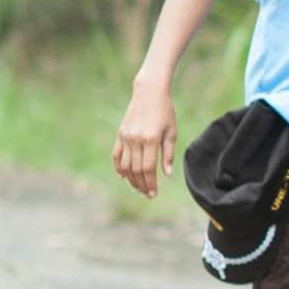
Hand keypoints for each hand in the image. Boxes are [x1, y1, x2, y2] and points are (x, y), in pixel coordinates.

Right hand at [112, 81, 176, 199]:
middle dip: (141, 185)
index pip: (148, 168)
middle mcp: (135, 139)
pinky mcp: (119, 134)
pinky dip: (119, 167)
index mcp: (150, 139)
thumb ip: (168, 153)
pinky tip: (124, 176)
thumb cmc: (165, 112)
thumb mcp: (171, 131)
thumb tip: (167, 174)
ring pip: (125, 165)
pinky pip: (116, 155)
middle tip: (147, 194)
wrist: (148, 93)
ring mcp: (125, 137)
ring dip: (131, 179)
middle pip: (135, 170)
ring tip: (138, 188)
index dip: (150, 183)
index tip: (153, 194)